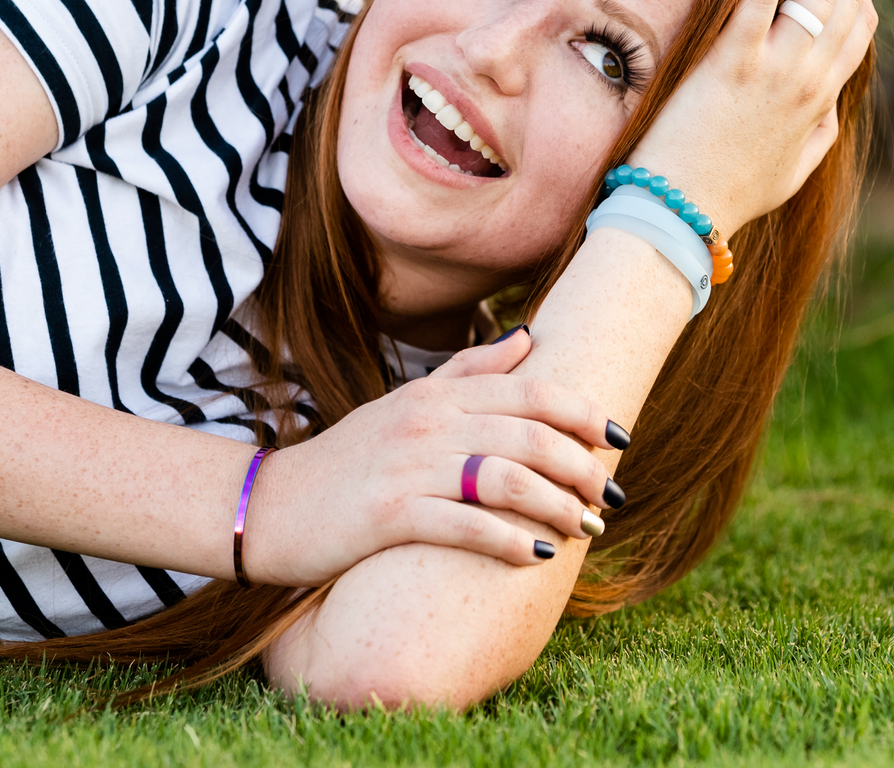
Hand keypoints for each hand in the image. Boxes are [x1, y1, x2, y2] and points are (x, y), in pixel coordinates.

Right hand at [239, 328, 622, 585]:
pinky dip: (507, 541)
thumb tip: (526, 335)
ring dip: (558, 507)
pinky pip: (464, 525)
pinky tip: (535, 558)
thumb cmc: (350, 459)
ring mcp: (408, 466)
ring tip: (586, 530)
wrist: (272, 505)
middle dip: (582, 467)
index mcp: (437, 394)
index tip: (621, 437)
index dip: (584, 412)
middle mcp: (428, 422)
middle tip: (611, 496)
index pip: (529, 390)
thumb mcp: (407, 404)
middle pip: (529, 435)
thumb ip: (469, 371)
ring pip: (507, 480)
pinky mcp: (388, 514)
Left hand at [628, 0, 876, 233]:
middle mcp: (805, 84)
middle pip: (845, 7)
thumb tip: (829, 105)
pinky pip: (756, 11)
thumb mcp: (793, 171)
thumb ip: (818, 134)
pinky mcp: (730, 68)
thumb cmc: (731, 193)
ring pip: (815, 0)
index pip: (858, 34)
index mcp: (820, 102)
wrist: (685, 212)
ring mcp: (771, 75)